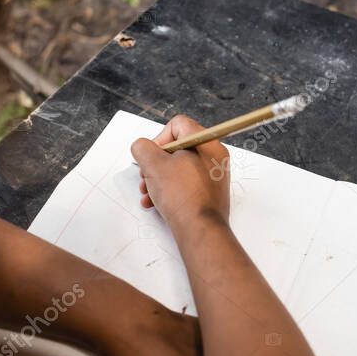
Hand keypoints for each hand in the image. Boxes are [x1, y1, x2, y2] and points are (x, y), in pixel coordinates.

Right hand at [130, 115, 230, 229]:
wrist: (199, 230)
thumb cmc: (182, 196)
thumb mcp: (153, 164)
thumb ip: (143, 148)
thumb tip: (142, 147)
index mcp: (207, 142)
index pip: (178, 125)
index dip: (159, 138)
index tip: (151, 156)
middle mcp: (214, 157)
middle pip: (176, 148)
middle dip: (154, 163)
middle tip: (145, 176)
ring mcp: (213, 176)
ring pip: (178, 168)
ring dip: (157, 179)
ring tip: (146, 193)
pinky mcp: (209, 194)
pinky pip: (185, 184)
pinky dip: (168, 190)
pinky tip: (154, 203)